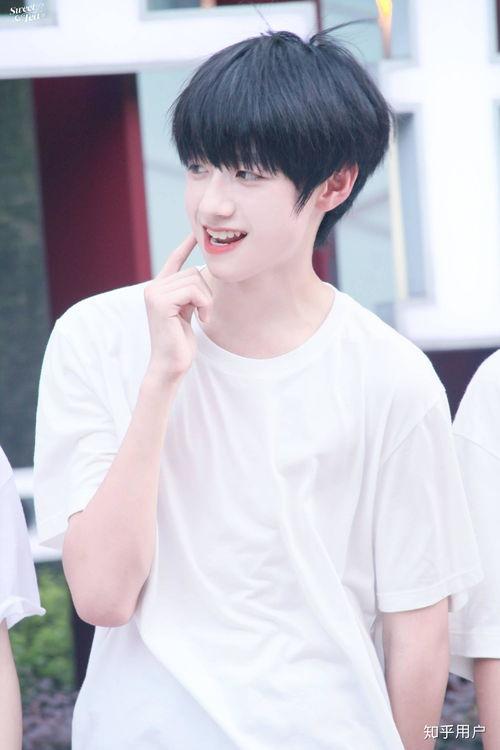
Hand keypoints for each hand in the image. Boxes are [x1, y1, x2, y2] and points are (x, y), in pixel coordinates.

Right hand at [144, 233, 212, 379]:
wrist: (171, 365)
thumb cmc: (181, 342)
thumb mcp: (187, 311)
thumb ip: (190, 293)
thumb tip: (201, 272)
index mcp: (159, 289)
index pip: (174, 261)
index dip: (186, 246)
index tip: (195, 234)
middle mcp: (153, 287)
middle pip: (193, 271)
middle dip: (206, 293)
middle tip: (203, 314)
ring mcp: (154, 293)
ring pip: (195, 280)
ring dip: (206, 301)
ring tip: (201, 318)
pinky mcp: (160, 302)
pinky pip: (194, 291)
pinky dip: (204, 305)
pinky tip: (201, 321)